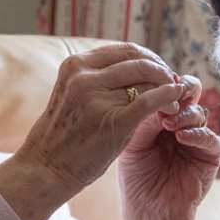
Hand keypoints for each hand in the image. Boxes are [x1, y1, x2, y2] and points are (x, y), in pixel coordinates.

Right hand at [0, 44, 186, 219]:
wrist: (44, 170)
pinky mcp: (113, 120)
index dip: (149, 58)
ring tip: (175, 99)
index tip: (160, 71)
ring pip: (147, 78)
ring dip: (167, 85)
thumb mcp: (71, 95)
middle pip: (139, 60)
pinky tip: (175, 103)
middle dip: (162, 70)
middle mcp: (84, 76)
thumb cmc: (61, 137)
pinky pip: (149, 101)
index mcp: (75, 65)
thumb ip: (97, 80)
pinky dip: (168, 97)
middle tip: (173, 84)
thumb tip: (136, 69)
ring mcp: (97, 97)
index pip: (124, 50)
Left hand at [119, 73, 219, 219]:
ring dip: (185, 114)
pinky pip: (212, 139)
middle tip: (169, 92)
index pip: (165, 90)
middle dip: (180, 89)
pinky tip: (181, 137)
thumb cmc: (136, 184)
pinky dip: (198, 134)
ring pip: (200, 112)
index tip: (152, 82)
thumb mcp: (131, 146)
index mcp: (159, 119)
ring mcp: (196, 141)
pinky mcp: (210, 159)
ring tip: (169, 124)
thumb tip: (155, 92)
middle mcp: (179, 126)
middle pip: (189, 94)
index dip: (161, 84)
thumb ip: (142, 119)